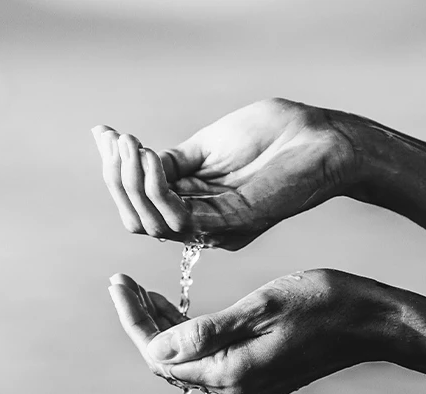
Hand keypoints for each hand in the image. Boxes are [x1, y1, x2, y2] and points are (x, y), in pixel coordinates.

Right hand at [93, 98, 358, 249]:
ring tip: (132, 145)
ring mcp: (216, 227)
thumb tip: (133, 160)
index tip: (103, 133)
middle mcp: (202, 223)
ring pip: (150, 222)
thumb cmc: (275, 135)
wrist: (322, 138)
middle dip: (117, 179)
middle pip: (138, 218)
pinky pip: (177, 217)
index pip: (142, 203)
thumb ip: (174, 162)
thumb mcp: (210, 145)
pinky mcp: (230, 223)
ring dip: (131, 182)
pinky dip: (155, 188)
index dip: (117, 171)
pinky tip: (151, 158)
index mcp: (198, 204)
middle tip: (114, 139)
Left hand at [108, 269, 395, 393]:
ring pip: (188, 360)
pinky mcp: (260, 375)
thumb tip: (154, 350)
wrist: (372, 321)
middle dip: (143, 322)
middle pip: (169, 361)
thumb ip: (206, 333)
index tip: (117, 282)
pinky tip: (182, 310)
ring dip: (164, 328)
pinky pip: (210, 359)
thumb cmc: (322, 302)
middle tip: (124, 281)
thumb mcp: (262, 306)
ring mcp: (249, 384)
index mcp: (231, 371)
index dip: (132, 319)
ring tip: (146, 292)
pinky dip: (189, 335)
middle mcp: (235, 387)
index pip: (159, 354)